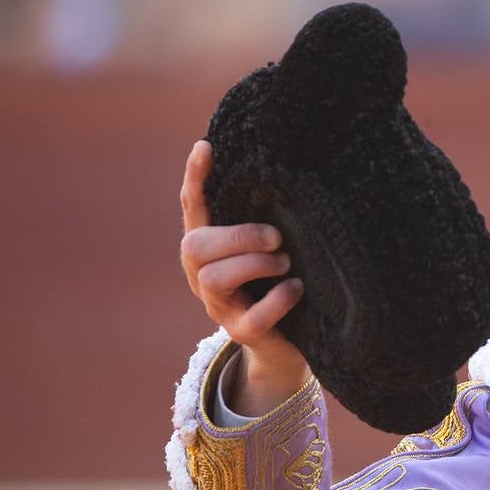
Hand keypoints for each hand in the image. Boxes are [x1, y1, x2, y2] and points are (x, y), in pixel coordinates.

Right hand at [180, 139, 309, 415]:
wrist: (286, 343)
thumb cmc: (277, 281)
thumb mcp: (268, 246)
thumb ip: (266, 218)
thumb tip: (288, 173)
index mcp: (210, 249)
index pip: (194, 207)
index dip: (195, 178)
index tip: (205, 146)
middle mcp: (204, 276)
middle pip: (196, 246)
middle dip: (238, 236)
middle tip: (276, 237)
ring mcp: (219, 307)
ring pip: (214, 278)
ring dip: (254, 264)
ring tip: (285, 262)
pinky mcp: (242, 334)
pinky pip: (252, 317)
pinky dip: (276, 299)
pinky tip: (295, 288)